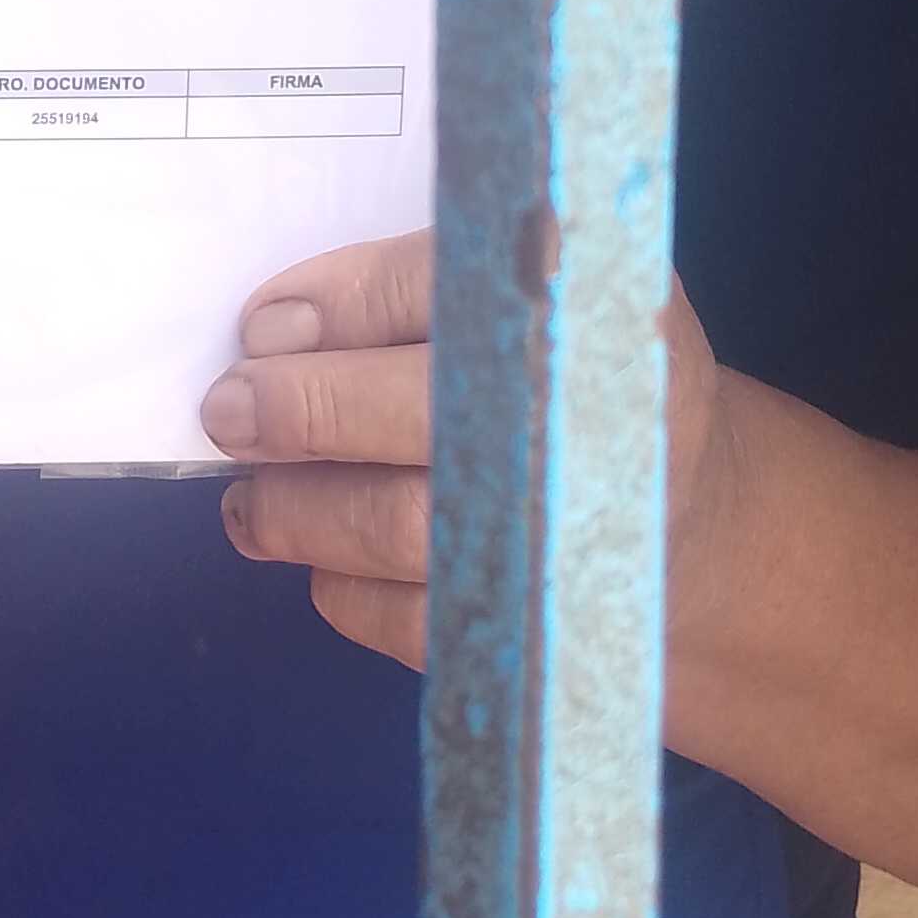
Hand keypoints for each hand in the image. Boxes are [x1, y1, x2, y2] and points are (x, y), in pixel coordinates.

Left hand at [200, 232, 723, 669]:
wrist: (688, 517)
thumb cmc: (560, 381)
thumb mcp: (516, 295)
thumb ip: (402, 291)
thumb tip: (271, 332)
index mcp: (575, 306)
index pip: (437, 289)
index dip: (336, 308)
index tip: (263, 330)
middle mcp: (580, 419)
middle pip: (417, 419)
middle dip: (300, 413)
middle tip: (229, 412)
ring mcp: (562, 534)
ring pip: (395, 528)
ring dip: (296, 511)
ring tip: (254, 497)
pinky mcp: (531, 628)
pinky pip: (402, 615)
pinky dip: (340, 582)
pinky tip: (326, 552)